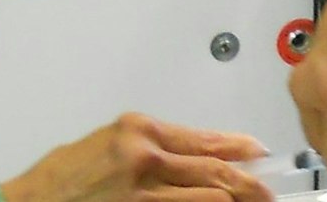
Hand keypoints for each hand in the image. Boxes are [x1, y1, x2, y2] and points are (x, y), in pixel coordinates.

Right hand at [1, 113, 275, 201]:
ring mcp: (140, 193)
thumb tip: (193, 156)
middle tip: (268, 191)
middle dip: (248, 183)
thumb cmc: (59, 178)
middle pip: (214, 171)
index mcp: (138, 130)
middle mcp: (143, 158)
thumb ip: (152, 147)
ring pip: (206, 199)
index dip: (239, 149)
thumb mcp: (109, 143)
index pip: (205, 139)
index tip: (260, 153)